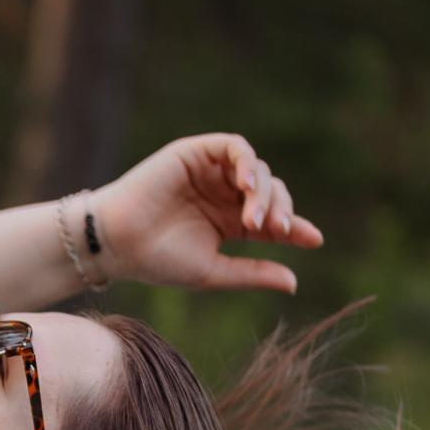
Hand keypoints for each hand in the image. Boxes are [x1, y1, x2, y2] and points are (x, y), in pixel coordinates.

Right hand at [91, 134, 322, 294]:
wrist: (117, 243)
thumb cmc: (158, 261)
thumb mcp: (213, 271)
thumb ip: (252, 272)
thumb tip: (295, 282)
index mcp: (230, 222)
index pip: (274, 221)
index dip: (295, 228)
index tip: (313, 240)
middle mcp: (224, 195)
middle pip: (271, 192)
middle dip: (280, 210)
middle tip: (276, 231)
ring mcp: (211, 172)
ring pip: (257, 170)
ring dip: (262, 192)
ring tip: (254, 219)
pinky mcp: (196, 153)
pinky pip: (234, 147)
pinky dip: (246, 162)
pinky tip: (246, 185)